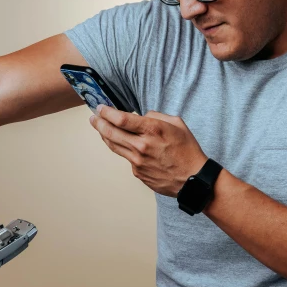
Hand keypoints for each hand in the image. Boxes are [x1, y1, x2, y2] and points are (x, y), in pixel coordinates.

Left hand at [90, 106, 207, 196]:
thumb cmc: (188, 151)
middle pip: (111, 132)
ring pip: (114, 146)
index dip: (107, 112)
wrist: (193, 179)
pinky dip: (124, 149)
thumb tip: (141, 116)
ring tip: (99, 128)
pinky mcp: (137, 173)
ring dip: (104, 135)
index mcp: (152, 130)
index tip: (101, 108)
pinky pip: (127, 158)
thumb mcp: (177, 124)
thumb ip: (156, 117)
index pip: (121, 119)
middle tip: (93, 117)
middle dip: (99, 123)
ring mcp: (138, 161)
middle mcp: (142, 146)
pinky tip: (125, 145)